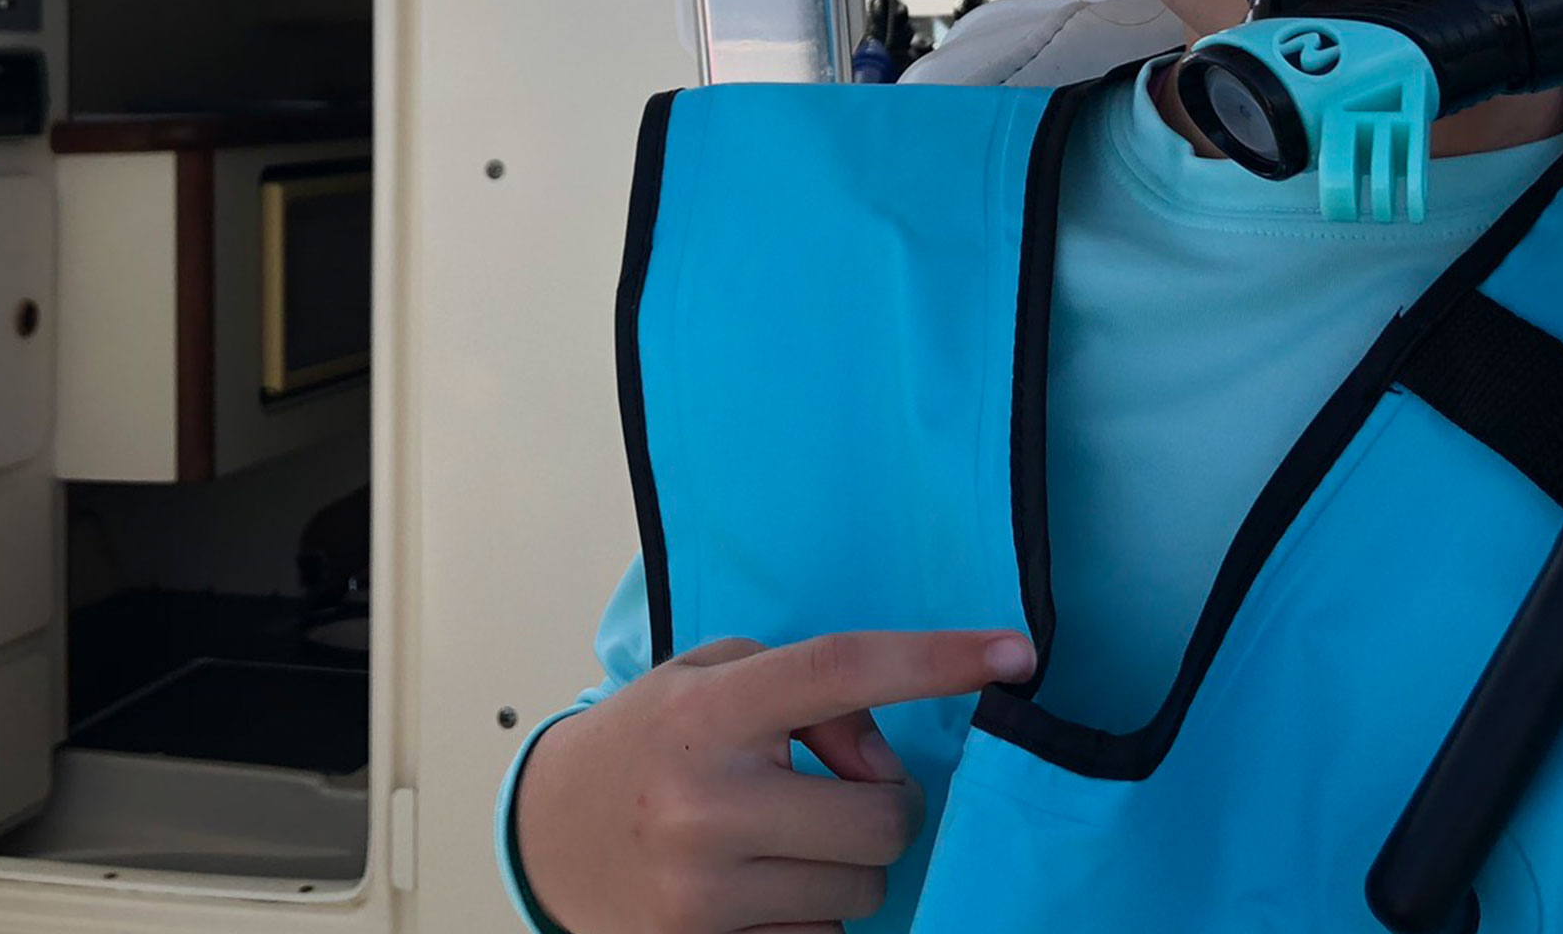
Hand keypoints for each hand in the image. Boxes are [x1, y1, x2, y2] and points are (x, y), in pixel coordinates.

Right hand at [512, 627, 1035, 933]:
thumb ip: (803, 689)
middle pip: (883, 814)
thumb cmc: (647, 742)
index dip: (939, 659)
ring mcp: (706, 889)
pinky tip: (760, 885)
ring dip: (847, 861)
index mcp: (711, 712)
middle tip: (840, 787)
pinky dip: (810, 912)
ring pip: (862, 887)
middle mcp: (709, 801)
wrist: (547, 833)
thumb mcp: (709, 678)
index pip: (844, 668)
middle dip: (884, 802)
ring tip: (785, 837)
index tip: (1015, 653)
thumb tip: (877, 754)